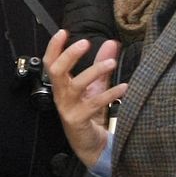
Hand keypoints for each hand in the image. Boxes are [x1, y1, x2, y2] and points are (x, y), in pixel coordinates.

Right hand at [44, 30, 125, 169]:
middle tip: (84, 43)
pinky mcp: (78, 120)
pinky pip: (94, 104)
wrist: (90, 144)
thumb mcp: (96, 86)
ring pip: (76, 86)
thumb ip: (101, 64)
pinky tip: (124, 88)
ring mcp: (68, 108)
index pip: (51, 63)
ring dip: (93, 72)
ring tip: (110, 63)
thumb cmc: (89, 113)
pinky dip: (110, 95)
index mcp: (61, 85)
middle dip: (69, 55)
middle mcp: (61, 95)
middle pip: (57, 71)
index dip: (54, 47)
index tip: (63, 32)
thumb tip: (112, 43)